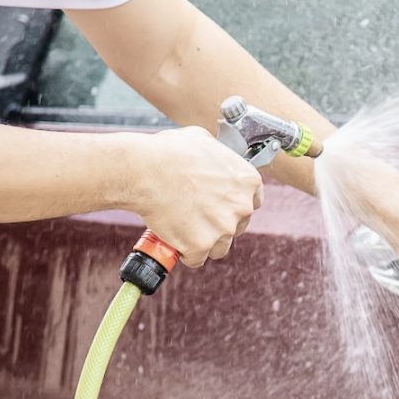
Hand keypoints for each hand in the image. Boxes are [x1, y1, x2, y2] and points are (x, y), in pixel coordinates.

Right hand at [130, 126, 262, 267]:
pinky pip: (196, 258)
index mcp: (248, 181)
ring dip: (204, 242)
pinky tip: (174, 240)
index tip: (219, 206)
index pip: (252, 202)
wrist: (146, 170)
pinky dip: (185, 253)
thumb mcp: (203, 140)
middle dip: (218, 224)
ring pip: (219, 246)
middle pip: (237, 226)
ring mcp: (223, 229)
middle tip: (196, 215)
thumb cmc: (170, 152)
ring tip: (184, 228)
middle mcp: (242, 207)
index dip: (233, 205)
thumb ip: (219, 156)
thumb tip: (216, 160)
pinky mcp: (201, 246)